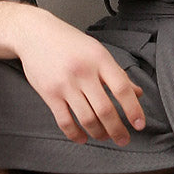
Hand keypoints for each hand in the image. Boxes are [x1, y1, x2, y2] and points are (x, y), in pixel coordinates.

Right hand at [16, 11, 144, 145]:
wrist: (35, 33)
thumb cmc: (68, 42)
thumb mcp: (96, 51)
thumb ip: (116, 73)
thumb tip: (137, 93)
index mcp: (99, 58)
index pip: (121, 88)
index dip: (133, 110)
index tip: (139, 124)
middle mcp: (83, 71)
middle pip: (105, 110)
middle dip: (117, 130)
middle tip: (123, 139)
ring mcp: (65, 84)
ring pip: (87, 119)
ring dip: (99, 134)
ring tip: (105, 137)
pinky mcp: (49, 94)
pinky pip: (65, 122)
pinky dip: (76, 134)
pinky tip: (82, 137)